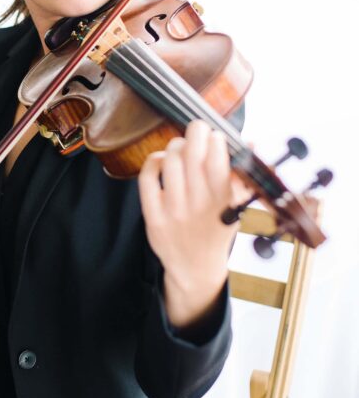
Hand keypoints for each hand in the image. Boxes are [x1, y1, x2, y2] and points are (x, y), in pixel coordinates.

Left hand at [138, 120, 250, 329]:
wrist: (195, 268)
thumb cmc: (217, 230)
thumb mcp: (237, 207)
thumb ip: (243, 176)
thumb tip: (250, 142)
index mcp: (224, 203)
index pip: (218, 160)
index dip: (216, 140)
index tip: (216, 136)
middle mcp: (199, 207)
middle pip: (192, 155)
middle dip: (196, 132)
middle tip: (198, 129)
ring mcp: (174, 212)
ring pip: (170, 161)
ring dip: (175, 146)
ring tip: (181, 147)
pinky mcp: (153, 217)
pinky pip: (147, 178)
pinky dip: (153, 161)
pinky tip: (161, 161)